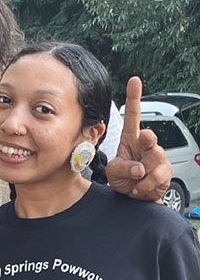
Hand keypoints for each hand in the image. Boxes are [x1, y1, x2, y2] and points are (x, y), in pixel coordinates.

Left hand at [106, 77, 171, 200]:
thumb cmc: (123, 180)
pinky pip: (156, 177)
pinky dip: (144, 186)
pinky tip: (139, 188)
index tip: (134, 81)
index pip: (133, 115)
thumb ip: (122, 168)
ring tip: (134, 181)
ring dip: (140, 175)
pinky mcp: (166, 172)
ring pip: (153, 160)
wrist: (133, 198)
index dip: (134, 97)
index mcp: (130, 139)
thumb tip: (139, 168)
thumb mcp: (113, 173)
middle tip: (143, 144)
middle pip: (149, 137)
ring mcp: (157, 158)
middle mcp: (146, 145)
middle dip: (147, 141)